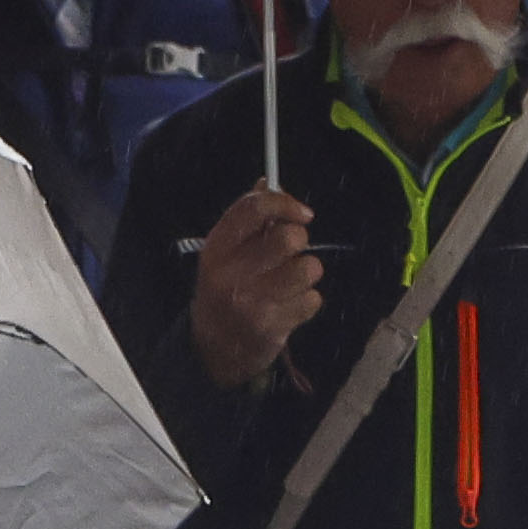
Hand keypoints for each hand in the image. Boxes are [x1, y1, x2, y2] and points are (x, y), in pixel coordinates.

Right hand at [190, 182, 322, 391]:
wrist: (214, 348)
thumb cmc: (226, 289)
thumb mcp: (226, 253)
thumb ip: (248, 218)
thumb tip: (268, 180)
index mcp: (217, 247)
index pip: (254, 207)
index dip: (286, 203)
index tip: (304, 213)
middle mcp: (230, 273)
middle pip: (289, 238)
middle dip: (300, 242)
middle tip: (291, 254)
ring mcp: (250, 302)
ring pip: (307, 268)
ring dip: (307, 273)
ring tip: (290, 283)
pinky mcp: (271, 327)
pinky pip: (313, 299)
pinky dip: (307, 302)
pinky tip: (288, 307)